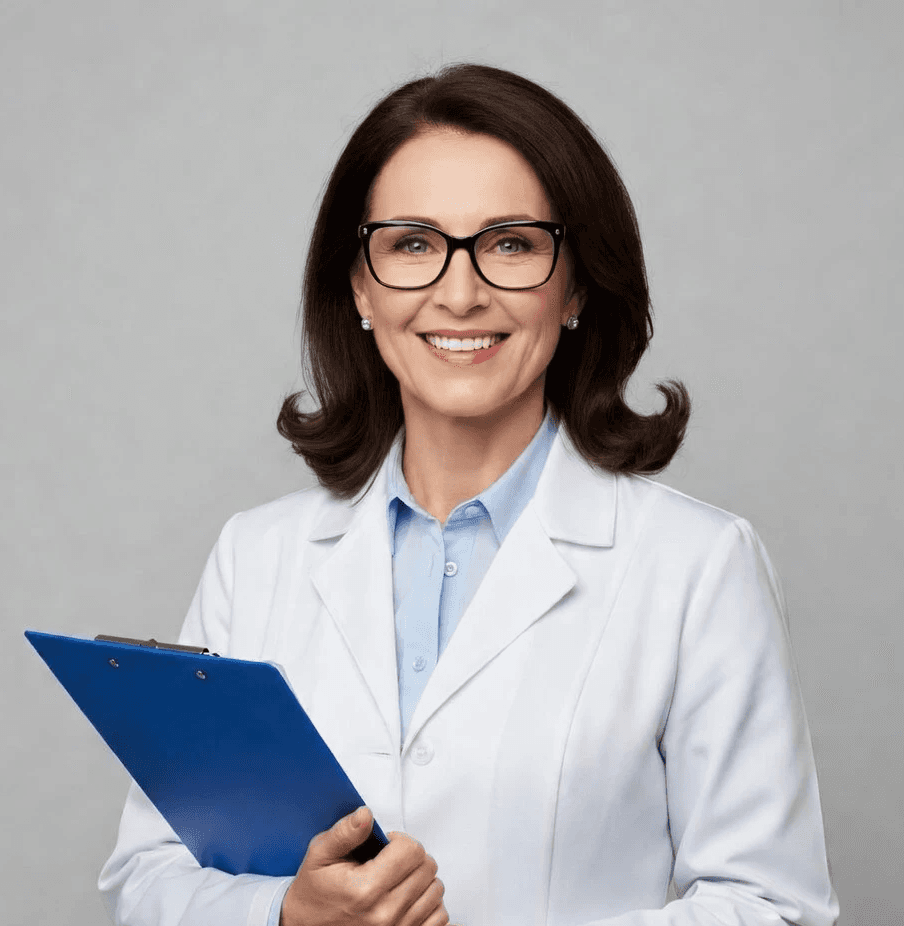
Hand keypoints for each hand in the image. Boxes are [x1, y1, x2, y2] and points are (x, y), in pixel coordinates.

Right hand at [279, 806, 449, 925]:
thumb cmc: (315, 892)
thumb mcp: (320, 855)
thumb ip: (345, 832)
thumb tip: (366, 814)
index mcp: (365, 889)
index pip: (411, 851)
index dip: (400, 840)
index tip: (387, 844)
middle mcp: (385, 914)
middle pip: (427, 867)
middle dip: (412, 855)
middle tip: (392, 859)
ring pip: (436, 890)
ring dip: (421, 878)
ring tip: (399, 877)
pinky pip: (439, 916)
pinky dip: (429, 902)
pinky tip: (410, 896)